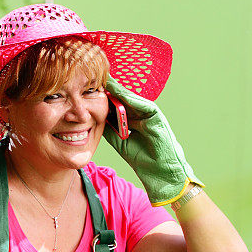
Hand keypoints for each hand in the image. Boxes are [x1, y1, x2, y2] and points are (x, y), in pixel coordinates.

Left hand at [103, 76, 202, 206]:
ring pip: (134, 100)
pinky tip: (122, 95)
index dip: (106, 98)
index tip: (91, 91)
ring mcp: (150, 116)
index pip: (118, 106)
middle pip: (124, 100)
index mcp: (133, 121)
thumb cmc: (143, 160)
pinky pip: (145, 106)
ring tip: (108, 82)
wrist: (159, 173)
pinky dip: (133, 100)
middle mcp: (142, 116)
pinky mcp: (158, 118)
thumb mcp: (121, 143)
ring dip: (121, 91)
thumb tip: (96, 119)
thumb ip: (111, 130)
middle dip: (112, 90)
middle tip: (97, 79)